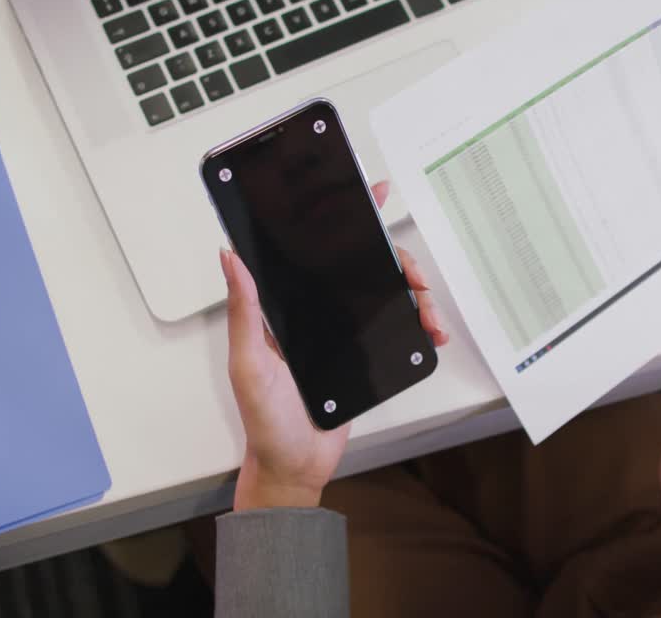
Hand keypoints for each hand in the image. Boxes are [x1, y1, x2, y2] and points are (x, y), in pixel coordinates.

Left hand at [221, 181, 448, 510]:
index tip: (367, 193)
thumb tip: (230, 258)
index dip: (342, 219)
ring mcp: (345, 332)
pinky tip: (431, 330)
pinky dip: (421, 324)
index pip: (313, 251)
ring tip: (427, 308)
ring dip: (415, 293)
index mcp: (287, 307)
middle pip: (364, 267)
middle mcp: (318, 312)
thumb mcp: (248, 365)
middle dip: (396, 261)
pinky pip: (400, 328)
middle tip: (411, 273)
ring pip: (389, 295)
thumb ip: (244, 312)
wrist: (296, 466)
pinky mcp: (367, 354)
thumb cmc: (264, 421)